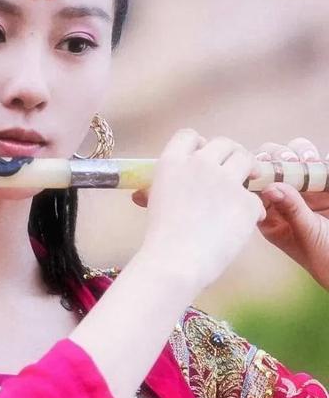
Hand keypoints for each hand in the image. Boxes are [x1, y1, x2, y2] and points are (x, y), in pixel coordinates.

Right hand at [133, 129, 266, 298]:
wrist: (174, 262)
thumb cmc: (160, 239)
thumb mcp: (154, 202)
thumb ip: (162, 188)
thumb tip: (142, 193)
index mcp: (172, 162)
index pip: (189, 135)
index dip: (200, 144)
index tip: (204, 158)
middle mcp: (200, 164)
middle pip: (224, 143)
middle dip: (231, 155)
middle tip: (234, 171)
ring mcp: (225, 181)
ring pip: (246, 160)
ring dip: (249, 171)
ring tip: (247, 187)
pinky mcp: (245, 201)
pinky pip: (256, 198)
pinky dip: (252, 210)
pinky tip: (244, 225)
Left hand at [253, 138, 328, 289]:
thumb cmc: (325, 257)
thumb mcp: (308, 234)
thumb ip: (293, 209)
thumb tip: (271, 187)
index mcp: (270, 216)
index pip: (254, 187)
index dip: (255, 171)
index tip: (262, 163)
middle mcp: (284, 199)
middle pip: (272, 167)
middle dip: (276, 157)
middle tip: (288, 160)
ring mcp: (304, 190)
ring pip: (294, 159)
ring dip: (298, 152)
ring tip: (307, 160)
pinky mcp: (323, 185)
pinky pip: (318, 165)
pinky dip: (320, 160)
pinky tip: (322, 161)